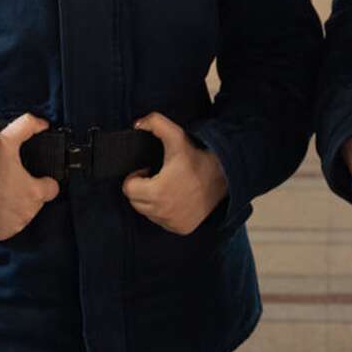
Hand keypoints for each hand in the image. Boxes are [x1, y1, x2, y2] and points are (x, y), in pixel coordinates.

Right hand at [0, 113, 59, 241]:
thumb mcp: (7, 138)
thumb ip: (28, 126)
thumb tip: (43, 123)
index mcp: (35, 192)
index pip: (52, 189)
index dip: (43, 181)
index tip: (33, 177)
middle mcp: (28, 212)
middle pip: (37, 201)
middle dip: (27, 192)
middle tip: (10, 181)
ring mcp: (14, 225)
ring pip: (23, 214)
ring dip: (16, 205)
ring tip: (0, 192)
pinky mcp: (1, 233)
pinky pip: (10, 226)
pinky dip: (4, 218)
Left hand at [123, 113, 229, 235]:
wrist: (223, 176)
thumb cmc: (197, 158)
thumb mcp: (176, 136)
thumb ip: (155, 123)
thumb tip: (137, 125)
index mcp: (157, 191)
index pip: (128, 188)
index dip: (136, 177)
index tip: (148, 170)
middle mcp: (163, 211)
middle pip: (135, 201)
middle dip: (142, 188)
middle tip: (157, 177)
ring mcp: (172, 222)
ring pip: (148, 212)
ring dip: (152, 201)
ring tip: (167, 186)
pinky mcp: (181, 228)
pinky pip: (162, 221)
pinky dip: (164, 211)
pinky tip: (176, 198)